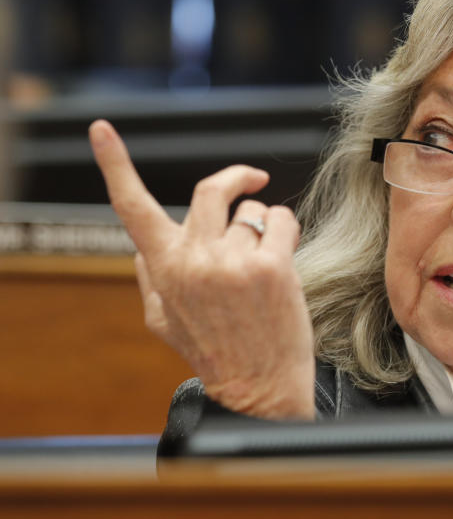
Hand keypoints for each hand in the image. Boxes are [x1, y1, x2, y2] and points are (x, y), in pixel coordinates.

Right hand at [89, 120, 315, 419]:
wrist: (259, 388)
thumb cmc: (213, 350)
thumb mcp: (164, 319)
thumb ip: (151, 273)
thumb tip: (142, 241)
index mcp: (163, 268)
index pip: (132, 208)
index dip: (115, 165)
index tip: (100, 130)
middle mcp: (195, 260)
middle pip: (211, 189)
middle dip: (235, 178)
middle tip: (251, 179)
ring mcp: (235, 263)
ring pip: (253, 210)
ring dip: (262, 227)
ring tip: (262, 264)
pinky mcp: (273, 267)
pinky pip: (283, 220)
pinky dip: (286, 230)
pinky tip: (281, 259)